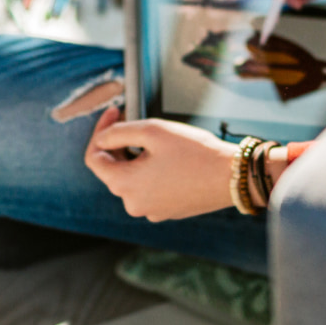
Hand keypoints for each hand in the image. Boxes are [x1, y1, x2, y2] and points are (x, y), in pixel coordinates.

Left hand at [84, 106, 237, 220]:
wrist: (231, 176)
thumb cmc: (195, 152)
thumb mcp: (152, 130)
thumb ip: (118, 132)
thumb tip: (102, 137)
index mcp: (124, 186)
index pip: (94, 159)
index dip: (100, 132)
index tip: (114, 113)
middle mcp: (134, 205)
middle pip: (113, 170)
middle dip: (119, 144)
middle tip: (134, 120)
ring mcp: (152, 211)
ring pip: (132, 179)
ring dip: (136, 158)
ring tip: (157, 141)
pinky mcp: (168, 211)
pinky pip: (150, 189)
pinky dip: (152, 172)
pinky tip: (170, 159)